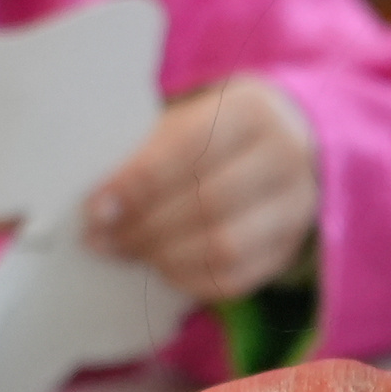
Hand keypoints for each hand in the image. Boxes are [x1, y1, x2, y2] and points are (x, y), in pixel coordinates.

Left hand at [84, 80, 315, 303]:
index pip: (190, 149)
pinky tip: (161, 268)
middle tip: (100, 240)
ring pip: (224, 247)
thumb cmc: (215, 132)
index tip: (95, 210)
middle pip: (208, 202)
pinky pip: (235, 278)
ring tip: (127, 252)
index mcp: (252, 112)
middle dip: (144, 227)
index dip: (139, 184)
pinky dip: (189, 279)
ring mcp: (295, 207)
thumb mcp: (185, 122)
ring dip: (164, 257)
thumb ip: (145, 157)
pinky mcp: (289, 247)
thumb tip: (99, 208)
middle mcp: (286, 157)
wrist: (284, 143)